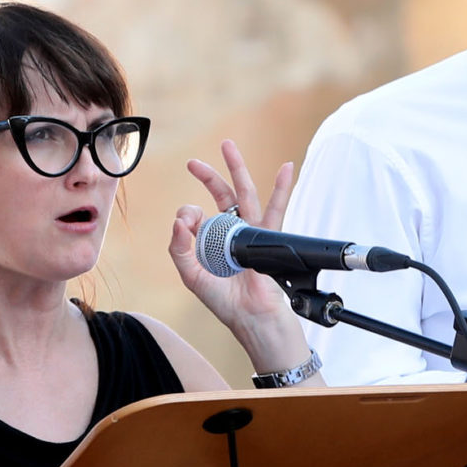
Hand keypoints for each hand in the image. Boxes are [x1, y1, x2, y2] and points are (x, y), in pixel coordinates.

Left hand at [171, 140, 309, 367]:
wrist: (254, 319)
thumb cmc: (226, 304)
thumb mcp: (192, 277)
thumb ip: (180, 249)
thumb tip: (180, 219)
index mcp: (213, 244)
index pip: (198, 218)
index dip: (188, 215)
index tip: (187, 225)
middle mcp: (232, 235)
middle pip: (222, 197)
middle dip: (208, 176)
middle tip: (193, 162)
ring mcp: (251, 234)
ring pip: (245, 194)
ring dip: (237, 169)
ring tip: (228, 146)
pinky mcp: (268, 237)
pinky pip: (276, 208)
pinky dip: (281, 187)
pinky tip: (286, 169)